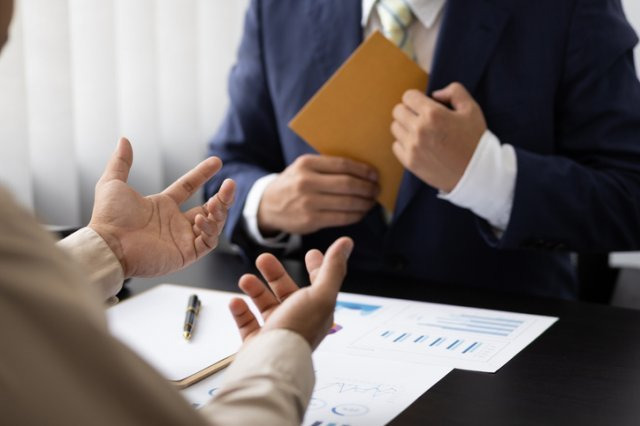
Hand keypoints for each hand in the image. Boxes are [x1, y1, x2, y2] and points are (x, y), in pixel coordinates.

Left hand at [88, 137, 235, 277]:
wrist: (109, 245)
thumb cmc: (108, 218)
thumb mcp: (113, 183)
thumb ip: (121, 162)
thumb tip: (124, 140)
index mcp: (162, 206)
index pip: (189, 187)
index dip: (203, 174)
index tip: (216, 162)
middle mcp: (175, 223)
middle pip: (208, 208)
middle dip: (223, 197)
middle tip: (230, 185)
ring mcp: (182, 239)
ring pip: (213, 225)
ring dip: (218, 212)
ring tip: (215, 203)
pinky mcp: (185, 255)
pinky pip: (208, 243)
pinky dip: (210, 230)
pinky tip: (200, 219)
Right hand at [228, 237, 352, 349]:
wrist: (273, 362)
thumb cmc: (298, 328)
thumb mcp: (321, 293)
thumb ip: (332, 267)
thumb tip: (346, 243)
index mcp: (317, 311)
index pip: (319, 284)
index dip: (317, 267)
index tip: (311, 254)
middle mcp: (299, 321)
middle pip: (287, 292)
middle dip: (275, 274)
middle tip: (263, 259)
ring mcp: (278, 333)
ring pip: (266, 306)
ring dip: (256, 290)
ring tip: (245, 279)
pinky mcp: (258, 344)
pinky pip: (248, 324)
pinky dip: (241, 312)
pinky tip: (236, 301)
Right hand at [258, 154, 378, 234]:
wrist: (269, 205)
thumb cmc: (294, 183)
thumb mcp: (303, 168)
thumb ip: (327, 167)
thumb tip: (363, 171)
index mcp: (307, 164)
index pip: (343, 165)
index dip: (363, 170)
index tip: (375, 175)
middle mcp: (306, 182)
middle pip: (348, 184)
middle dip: (367, 188)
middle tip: (376, 190)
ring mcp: (308, 202)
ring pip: (347, 202)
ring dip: (365, 203)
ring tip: (371, 202)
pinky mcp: (310, 220)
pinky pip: (341, 218)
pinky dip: (356, 216)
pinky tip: (361, 213)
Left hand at [391, 82, 486, 191]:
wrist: (476, 172)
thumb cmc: (474, 140)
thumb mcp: (471, 109)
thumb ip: (454, 92)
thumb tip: (435, 94)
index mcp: (433, 114)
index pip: (408, 96)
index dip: (416, 98)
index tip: (423, 104)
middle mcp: (419, 129)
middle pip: (398, 111)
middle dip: (409, 110)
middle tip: (421, 117)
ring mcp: (412, 147)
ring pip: (395, 127)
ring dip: (405, 126)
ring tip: (420, 131)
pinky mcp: (409, 162)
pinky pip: (396, 145)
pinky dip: (404, 143)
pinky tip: (418, 145)